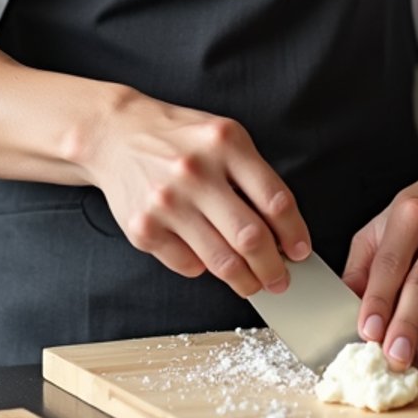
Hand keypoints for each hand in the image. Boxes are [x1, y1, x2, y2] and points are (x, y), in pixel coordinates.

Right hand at [89, 88, 310, 296]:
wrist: (116, 134)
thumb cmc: (179, 139)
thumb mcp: (223, 138)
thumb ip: (253, 176)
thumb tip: (283, 231)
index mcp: (225, 143)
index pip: (275, 200)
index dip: (294, 233)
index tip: (301, 251)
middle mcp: (196, 172)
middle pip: (251, 237)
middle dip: (273, 268)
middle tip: (280, 279)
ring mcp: (167, 202)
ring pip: (221, 261)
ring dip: (245, 281)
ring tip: (253, 283)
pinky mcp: (143, 228)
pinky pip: (188, 266)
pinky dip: (202, 268)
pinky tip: (205, 256)